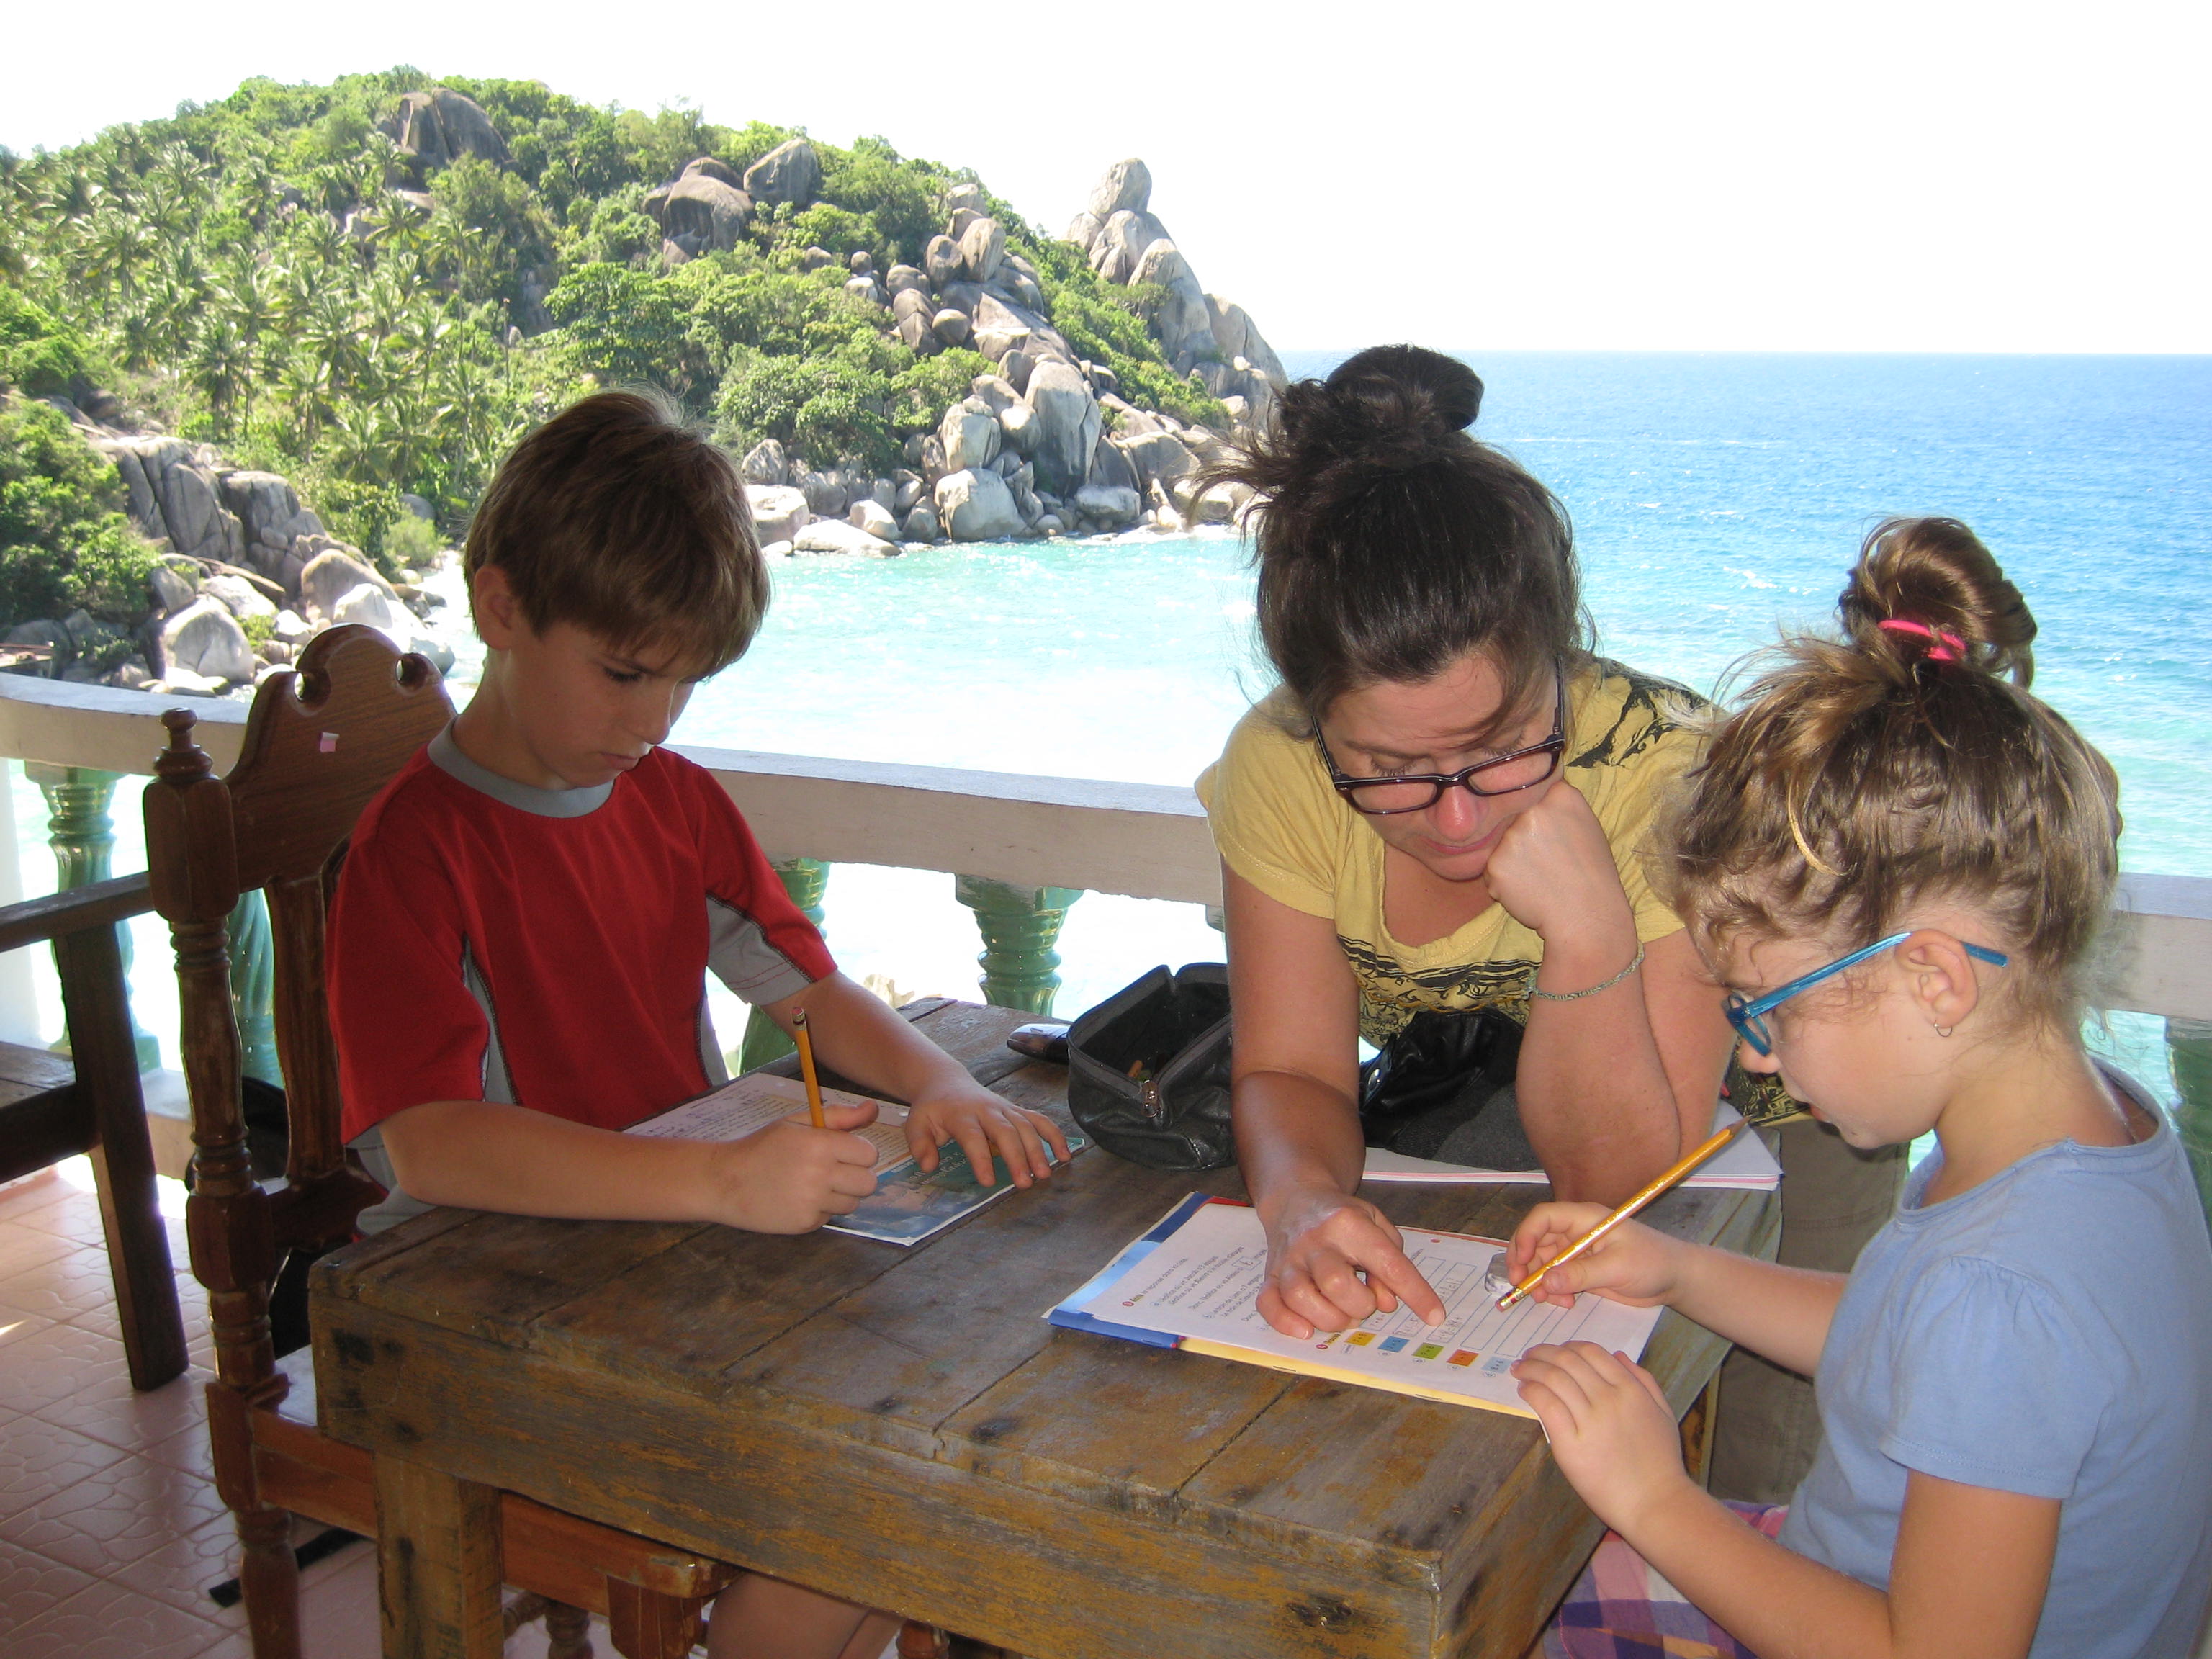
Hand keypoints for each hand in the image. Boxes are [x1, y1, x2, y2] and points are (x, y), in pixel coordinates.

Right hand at [701, 1101, 882, 1232]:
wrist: (724, 1181)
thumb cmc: (762, 1147)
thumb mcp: (797, 1123)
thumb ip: (839, 1116)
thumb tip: (873, 1109)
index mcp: (820, 1145)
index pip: (869, 1154)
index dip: (858, 1152)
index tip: (842, 1152)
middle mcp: (820, 1175)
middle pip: (869, 1182)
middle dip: (856, 1176)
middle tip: (833, 1171)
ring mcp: (813, 1202)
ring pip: (852, 1203)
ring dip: (840, 1195)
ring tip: (812, 1185)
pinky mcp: (805, 1223)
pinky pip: (830, 1216)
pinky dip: (820, 1210)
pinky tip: (797, 1199)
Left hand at [903, 1080, 1069, 1187]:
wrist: (947, 1082)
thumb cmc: (933, 1109)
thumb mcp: (916, 1123)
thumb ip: (920, 1144)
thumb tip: (929, 1166)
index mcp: (960, 1114)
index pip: (973, 1136)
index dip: (982, 1158)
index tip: (989, 1181)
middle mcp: (986, 1109)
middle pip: (1006, 1132)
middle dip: (1017, 1157)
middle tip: (1024, 1183)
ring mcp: (1005, 1108)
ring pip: (1026, 1126)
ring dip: (1038, 1150)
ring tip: (1044, 1175)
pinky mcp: (1016, 1110)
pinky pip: (1039, 1120)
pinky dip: (1054, 1135)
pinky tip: (1064, 1156)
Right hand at [1256, 1183, 1447, 1337]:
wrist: (1296, 1199)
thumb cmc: (1342, 1217)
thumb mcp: (1376, 1223)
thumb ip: (1391, 1260)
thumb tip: (1387, 1303)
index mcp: (1347, 1223)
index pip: (1387, 1262)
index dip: (1415, 1292)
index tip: (1434, 1316)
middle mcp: (1315, 1240)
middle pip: (1337, 1283)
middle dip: (1360, 1305)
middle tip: (1365, 1303)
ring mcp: (1289, 1258)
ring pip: (1301, 1297)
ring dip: (1329, 1318)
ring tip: (1342, 1315)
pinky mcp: (1270, 1274)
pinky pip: (1269, 1304)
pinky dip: (1287, 1323)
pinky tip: (1306, 1329)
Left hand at [1482, 780, 1634, 946]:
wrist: (1587, 918)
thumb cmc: (1592, 875)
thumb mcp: (1586, 826)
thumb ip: (1557, 807)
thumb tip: (1529, 795)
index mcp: (1561, 795)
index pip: (1531, 792)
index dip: (1536, 815)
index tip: (1548, 832)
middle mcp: (1533, 810)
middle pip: (1512, 817)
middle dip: (1521, 837)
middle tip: (1546, 860)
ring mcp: (1512, 836)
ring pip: (1500, 844)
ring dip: (1511, 860)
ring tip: (1539, 877)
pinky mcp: (1496, 864)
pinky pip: (1492, 868)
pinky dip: (1504, 881)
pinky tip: (1528, 890)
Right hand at [1505, 1205, 1681, 1308]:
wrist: (1674, 1279)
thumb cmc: (1652, 1263)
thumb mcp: (1617, 1268)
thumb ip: (1580, 1274)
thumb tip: (1545, 1281)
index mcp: (1585, 1219)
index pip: (1544, 1217)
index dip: (1527, 1236)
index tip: (1521, 1262)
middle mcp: (1577, 1232)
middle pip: (1537, 1241)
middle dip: (1526, 1263)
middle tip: (1521, 1287)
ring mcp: (1578, 1252)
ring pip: (1544, 1262)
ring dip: (1539, 1281)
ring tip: (1546, 1301)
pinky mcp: (1582, 1270)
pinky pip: (1557, 1278)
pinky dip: (1553, 1291)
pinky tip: (1564, 1303)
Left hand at [1512, 1341, 1692, 1532]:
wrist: (1655, 1503)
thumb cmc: (1661, 1462)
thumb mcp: (1663, 1413)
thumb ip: (1644, 1381)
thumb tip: (1619, 1355)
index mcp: (1630, 1389)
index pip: (1591, 1352)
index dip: (1567, 1346)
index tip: (1554, 1351)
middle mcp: (1609, 1398)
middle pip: (1567, 1360)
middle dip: (1543, 1353)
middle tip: (1529, 1356)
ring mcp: (1589, 1420)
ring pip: (1553, 1378)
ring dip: (1531, 1368)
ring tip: (1520, 1370)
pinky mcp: (1570, 1444)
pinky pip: (1547, 1406)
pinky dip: (1532, 1391)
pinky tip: (1524, 1390)